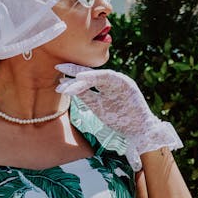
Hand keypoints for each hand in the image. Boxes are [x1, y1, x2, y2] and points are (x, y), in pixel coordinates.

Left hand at [56, 64, 181, 165]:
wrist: (139, 130)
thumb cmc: (119, 119)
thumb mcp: (97, 107)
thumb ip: (86, 97)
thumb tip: (68, 89)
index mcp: (106, 85)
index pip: (87, 77)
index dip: (73, 74)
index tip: (58, 73)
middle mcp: (113, 80)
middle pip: (91, 73)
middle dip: (74, 69)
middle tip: (58, 67)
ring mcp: (120, 80)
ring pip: (98, 74)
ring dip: (81, 75)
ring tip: (65, 76)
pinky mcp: (126, 84)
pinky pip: (108, 77)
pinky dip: (94, 76)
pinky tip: (80, 77)